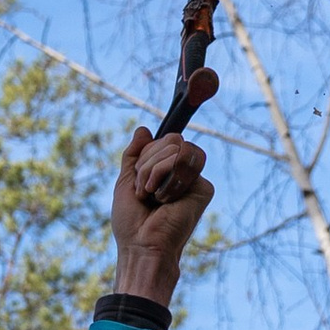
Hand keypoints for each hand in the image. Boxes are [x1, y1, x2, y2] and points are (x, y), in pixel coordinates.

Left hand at [111, 66, 217, 308]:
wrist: (142, 245)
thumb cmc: (131, 222)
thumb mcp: (125, 182)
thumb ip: (133, 155)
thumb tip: (141, 127)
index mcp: (163, 169)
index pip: (165, 139)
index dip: (172, 126)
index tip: (196, 84)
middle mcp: (181, 171)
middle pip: (169, 138)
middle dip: (148, 161)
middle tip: (143, 189)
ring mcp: (194, 178)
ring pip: (177, 147)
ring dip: (155, 170)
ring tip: (152, 195)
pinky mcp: (204, 187)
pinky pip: (186, 161)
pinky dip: (169, 179)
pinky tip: (166, 201)